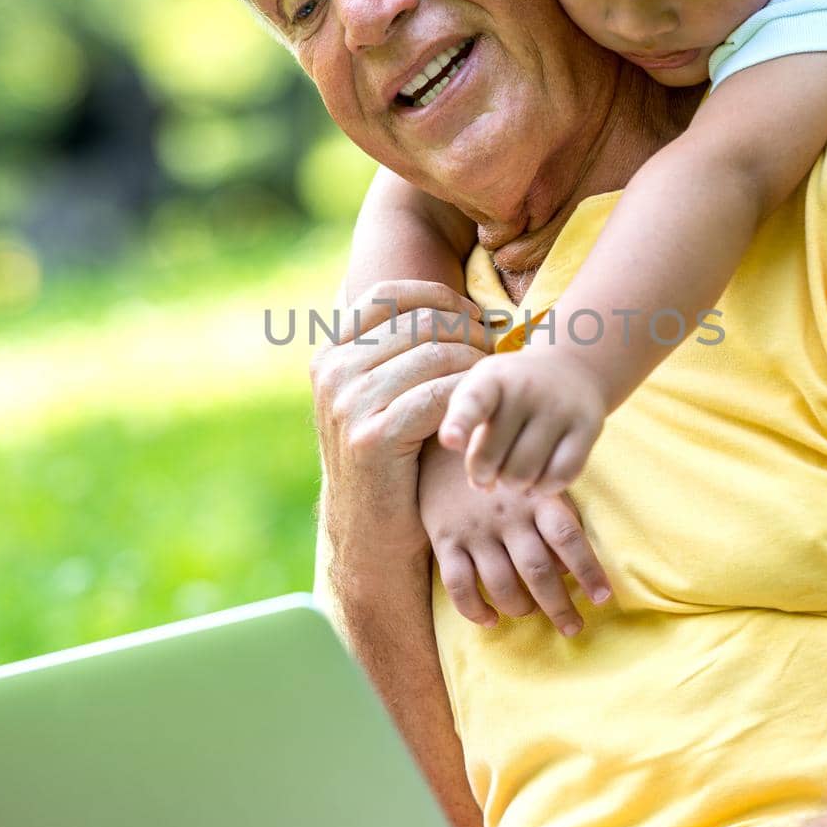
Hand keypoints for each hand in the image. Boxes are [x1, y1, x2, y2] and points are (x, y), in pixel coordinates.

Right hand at [311, 282, 491, 567]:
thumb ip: (395, 351)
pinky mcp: (372, 436)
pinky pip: (439, 394)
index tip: (474, 318)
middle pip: (420, 322)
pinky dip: (469, 396)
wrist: (370, 532)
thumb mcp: (377, 396)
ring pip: (435, 355)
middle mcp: (332, 372)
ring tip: (493, 385)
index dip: (440, 297)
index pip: (389, 295)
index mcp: (330, 354)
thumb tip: (447, 300)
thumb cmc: (391, 459)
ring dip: (476, 365)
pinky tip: (482, 410)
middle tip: (495, 355)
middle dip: (468, 332)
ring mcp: (347, 404)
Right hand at [419, 440, 612, 636]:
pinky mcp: (445, 540)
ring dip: (520, 609)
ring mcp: (474, 530)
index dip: (589, 570)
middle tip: (573, 628)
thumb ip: (557, 517)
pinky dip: (475, 610)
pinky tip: (491, 618)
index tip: (604, 598)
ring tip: (531, 613)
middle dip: (559, 607)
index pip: (568, 537)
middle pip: (537, 570)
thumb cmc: (505, 472)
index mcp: (536, 498)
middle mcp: (507, 516)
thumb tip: (570, 568)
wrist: (447, 443)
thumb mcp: (536, 482)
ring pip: (501, 585)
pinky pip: (459, 586)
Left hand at [438, 349, 607, 493]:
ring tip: (511, 474)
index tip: (450, 441)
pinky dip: (543, 489)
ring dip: (512, 485)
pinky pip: (560, 477)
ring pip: (524, 475)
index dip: (460, 424)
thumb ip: (464, 428)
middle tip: (486, 473)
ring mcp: (560, 406)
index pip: (473, 402)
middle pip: (491, 459)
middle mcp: (527, 388)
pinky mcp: (589, 425)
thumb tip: (477, 478)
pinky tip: (536, 481)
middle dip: (483, 475)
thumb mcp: (481, 391)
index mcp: (492, 378)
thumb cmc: (510, 392)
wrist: (570, 368)